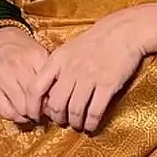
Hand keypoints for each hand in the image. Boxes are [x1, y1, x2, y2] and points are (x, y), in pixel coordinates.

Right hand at [0, 25, 50, 124]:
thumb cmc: (22, 50)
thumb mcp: (40, 54)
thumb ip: (50, 73)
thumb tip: (58, 99)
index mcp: (36, 57)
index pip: (50, 87)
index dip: (55, 100)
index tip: (55, 104)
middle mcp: (18, 67)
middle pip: (36, 100)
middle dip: (43, 110)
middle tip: (45, 111)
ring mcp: (3, 78)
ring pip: (22, 109)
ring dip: (30, 115)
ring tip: (33, 113)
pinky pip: (6, 112)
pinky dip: (16, 117)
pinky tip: (20, 113)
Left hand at [24, 9, 147, 132]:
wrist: (124, 31)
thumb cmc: (97, 40)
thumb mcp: (69, 49)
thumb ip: (57, 68)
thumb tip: (47, 92)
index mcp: (58, 60)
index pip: (36, 87)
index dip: (32, 106)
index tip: (35, 116)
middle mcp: (71, 69)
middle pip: (55, 104)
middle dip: (57, 118)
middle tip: (62, 121)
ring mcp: (89, 77)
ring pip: (74, 110)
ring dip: (75, 122)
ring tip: (77, 125)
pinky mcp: (107, 84)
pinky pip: (94, 111)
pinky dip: (91, 123)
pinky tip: (91, 125)